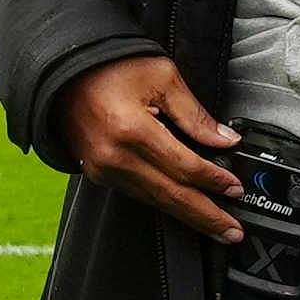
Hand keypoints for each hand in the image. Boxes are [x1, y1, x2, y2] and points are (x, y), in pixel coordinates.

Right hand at [56, 48, 242, 243]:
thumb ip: (194, 114)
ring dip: (188, 215)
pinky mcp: (99, 174)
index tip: (235, 188)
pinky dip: (165, 202)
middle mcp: (116, 157)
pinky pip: (140, 194)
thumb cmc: (109, 68)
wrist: (64, 73)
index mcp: (133, 130)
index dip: (214, 181)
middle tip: (233, 232)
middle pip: (171, 196)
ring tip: (216, 225)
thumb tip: (224, 140)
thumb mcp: (161, 77)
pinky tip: (184, 207)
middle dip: (206, 216)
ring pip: (156, 201)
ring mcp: (105, 170)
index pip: (184, 167)